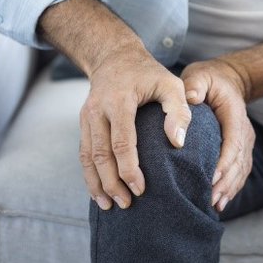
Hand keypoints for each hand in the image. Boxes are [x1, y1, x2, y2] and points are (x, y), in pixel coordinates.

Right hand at [79, 43, 192, 209]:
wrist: (115, 57)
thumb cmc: (149, 74)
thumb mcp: (171, 84)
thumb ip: (178, 110)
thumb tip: (178, 142)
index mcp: (119, 100)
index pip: (121, 141)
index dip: (129, 168)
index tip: (140, 188)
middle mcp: (97, 110)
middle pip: (100, 154)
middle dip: (111, 183)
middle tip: (126, 204)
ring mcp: (86, 117)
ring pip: (87, 157)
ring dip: (97, 183)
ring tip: (109, 205)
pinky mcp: (84, 123)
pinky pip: (83, 153)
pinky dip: (89, 174)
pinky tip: (98, 191)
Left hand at [180, 59, 254, 211]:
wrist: (228, 81)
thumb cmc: (209, 79)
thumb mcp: (200, 75)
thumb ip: (196, 85)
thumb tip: (191, 98)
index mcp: (235, 115)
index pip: (233, 142)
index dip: (224, 162)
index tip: (211, 178)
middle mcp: (244, 131)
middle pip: (238, 161)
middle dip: (226, 182)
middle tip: (210, 198)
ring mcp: (245, 141)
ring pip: (241, 169)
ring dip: (230, 188)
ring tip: (215, 204)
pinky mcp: (241, 149)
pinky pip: (240, 171)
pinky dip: (232, 187)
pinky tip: (221, 201)